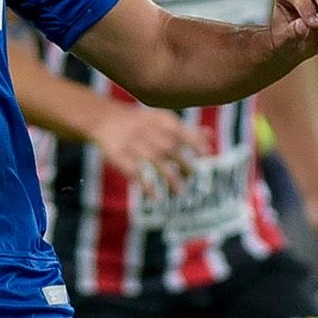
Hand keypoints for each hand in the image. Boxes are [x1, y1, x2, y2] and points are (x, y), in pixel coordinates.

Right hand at [91, 104, 212, 197]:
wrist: (105, 119)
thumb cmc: (142, 123)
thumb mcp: (162, 120)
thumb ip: (186, 130)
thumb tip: (211, 137)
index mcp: (161, 122)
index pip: (182, 132)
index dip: (195, 143)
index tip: (207, 155)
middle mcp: (149, 132)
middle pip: (170, 148)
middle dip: (185, 163)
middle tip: (195, 176)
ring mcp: (135, 145)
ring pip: (156, 162)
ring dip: (170, 177)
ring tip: (182, 192)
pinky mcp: (121, 158)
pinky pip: (136, 173)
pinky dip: (147, 186)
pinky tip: (157, 198)